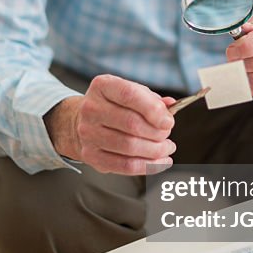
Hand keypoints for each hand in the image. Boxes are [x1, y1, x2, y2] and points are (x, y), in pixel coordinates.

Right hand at [45, 75, 175, 174]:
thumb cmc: (113, 106)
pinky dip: (148, 166)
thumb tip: (171, 107)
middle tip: (167, 134)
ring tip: (167, 148)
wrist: (82, 122)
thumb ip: (152, 99)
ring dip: (156, 150)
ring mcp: (88, 134)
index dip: (153, 110)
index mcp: (102, 86)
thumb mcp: (130, 93)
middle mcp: (91, 109)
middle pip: (132, 124)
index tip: (168, 121)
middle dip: (157, 133)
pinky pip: (125, 166)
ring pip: (130, 147)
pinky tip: (161, 162)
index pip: (129, 95)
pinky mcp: (91, 155)